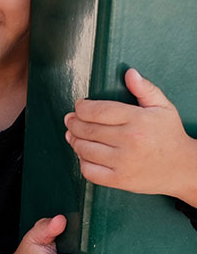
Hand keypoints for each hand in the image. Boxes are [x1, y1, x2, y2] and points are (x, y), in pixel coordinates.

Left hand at [64, 68, 196, 205]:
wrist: (183, 168)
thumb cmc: (170, 136)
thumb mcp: (163, 108)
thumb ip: (145, 89)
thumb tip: (130, 73)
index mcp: (137, 120)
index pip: (98, 110)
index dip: (82, 107)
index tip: (79, 106)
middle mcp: (129, 141)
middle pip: (88, 129)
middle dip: (73, 123)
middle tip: (70, 120)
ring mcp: (123, 162)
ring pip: (85, 149)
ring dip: (74, 141)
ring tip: (73, 135)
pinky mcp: (120, 180)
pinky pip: (90, 171)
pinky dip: (82, 162)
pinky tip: (84, 155)